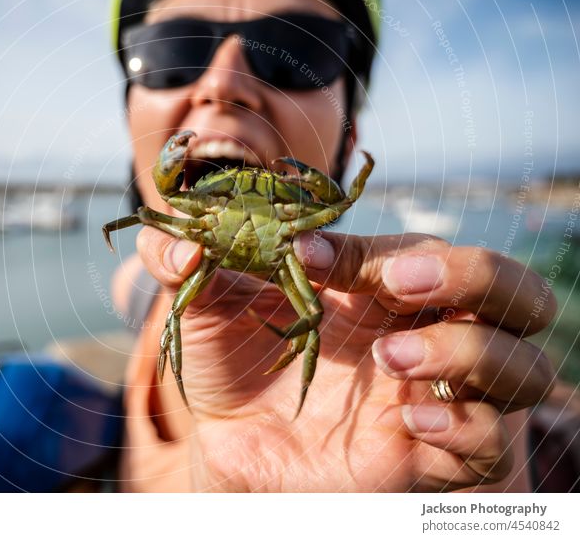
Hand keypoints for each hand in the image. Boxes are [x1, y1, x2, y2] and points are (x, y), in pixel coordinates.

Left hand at [127, 227, 556, 491]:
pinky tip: (412, 424)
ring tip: (391, 360)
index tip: (305, 254)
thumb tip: (179, 244)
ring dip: (470, 350)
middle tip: (399, 287)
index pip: (410, 252)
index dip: (367, 249)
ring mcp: (437, 396)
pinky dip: (467, 426)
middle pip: (507, 288)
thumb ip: (179, 260)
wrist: (229, 451)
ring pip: (523, 364)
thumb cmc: (229, 370)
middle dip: (471, 274)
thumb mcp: (201, 309)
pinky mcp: (436, 458)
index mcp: (375, 289)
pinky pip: (493, 442)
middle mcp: (421, 333)